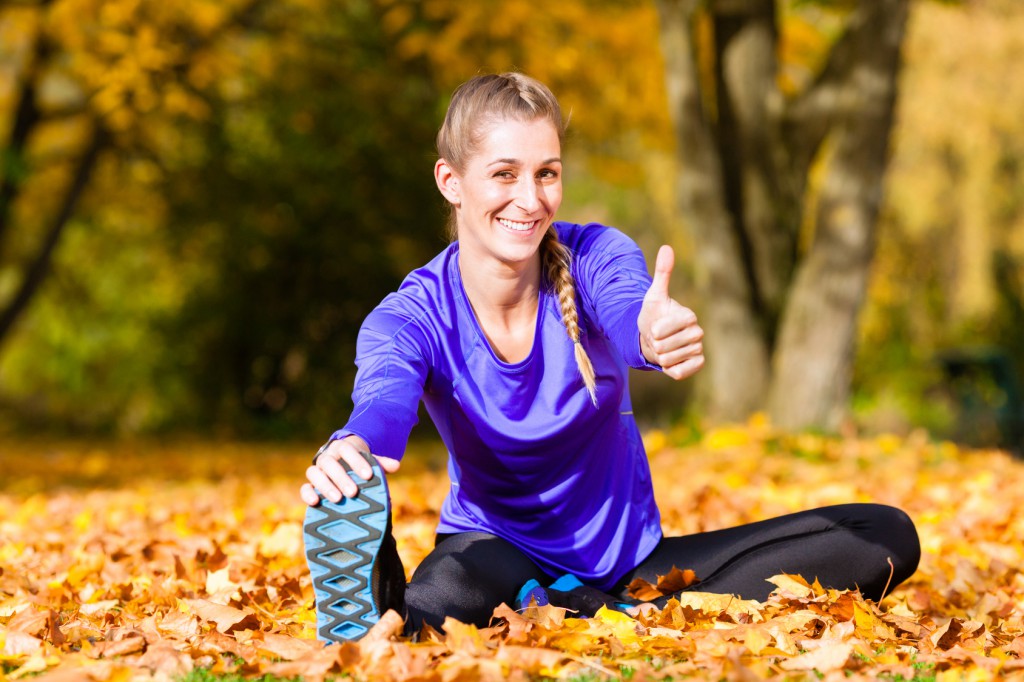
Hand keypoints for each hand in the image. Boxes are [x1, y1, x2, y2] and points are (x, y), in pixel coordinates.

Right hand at [300, 435, 400, 504]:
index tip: (367, 476)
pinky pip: (304, 486)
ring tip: (338, 499)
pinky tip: (315, 502)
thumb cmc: (359, 465)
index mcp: (342, 447)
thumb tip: (396, 465)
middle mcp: (327, 457)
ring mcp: (317, 470)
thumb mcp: (369, 462)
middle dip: (341, 477)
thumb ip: (380, 463)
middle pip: (330, 463)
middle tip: (353, 492)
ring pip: (314, 473)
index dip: (356, 462)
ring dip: (325, 486)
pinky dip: (307, 493)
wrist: (342, 465)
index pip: (347, 450)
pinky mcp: (309, 484)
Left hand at [638, 245, 704, 380]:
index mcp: (689, 316)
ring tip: (662, 348)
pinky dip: (670, 369)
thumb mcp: (654, 295)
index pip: (665, 329)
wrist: (655, 338)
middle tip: (657, 338)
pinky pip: (679, 373)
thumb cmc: (654, 315)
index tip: (655, 327)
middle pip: (665, 346)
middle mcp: (698, 333)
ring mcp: (698, 349)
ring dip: (660, 356)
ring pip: (669, 359)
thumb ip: (662, 273)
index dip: (655, 330)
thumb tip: (667, 247)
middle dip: (655, 344)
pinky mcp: (697, 365)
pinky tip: (671, 361)